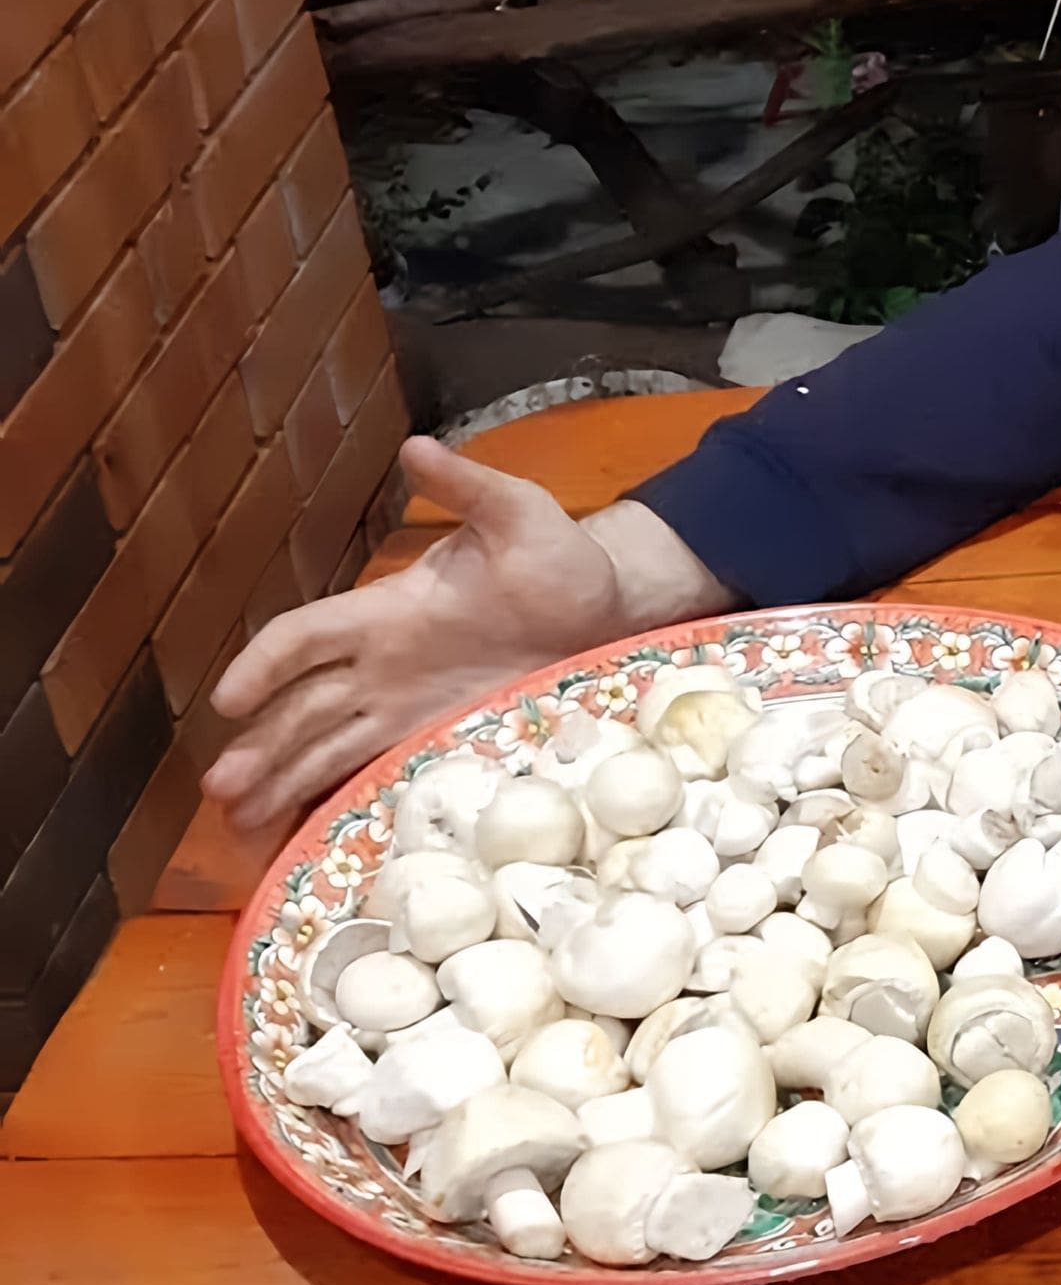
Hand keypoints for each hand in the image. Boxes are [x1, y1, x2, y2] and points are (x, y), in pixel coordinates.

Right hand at [204, 438, 725, 835]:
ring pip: (327, 748)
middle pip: (303, 707)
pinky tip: (305, 837)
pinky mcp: (443, 739)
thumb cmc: (562, 558)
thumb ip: (469, 488)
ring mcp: (409, 707)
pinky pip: (379, 773)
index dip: (265, 663)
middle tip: (220, 790)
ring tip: (237, 823)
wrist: (615, 608)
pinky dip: (340, 802)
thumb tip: (419, 447)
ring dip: (282, 782)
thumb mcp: (520, 515)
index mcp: (388, 612)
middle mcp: (384, 666)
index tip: (229, 699)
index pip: (305, 636)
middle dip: (260, 745)